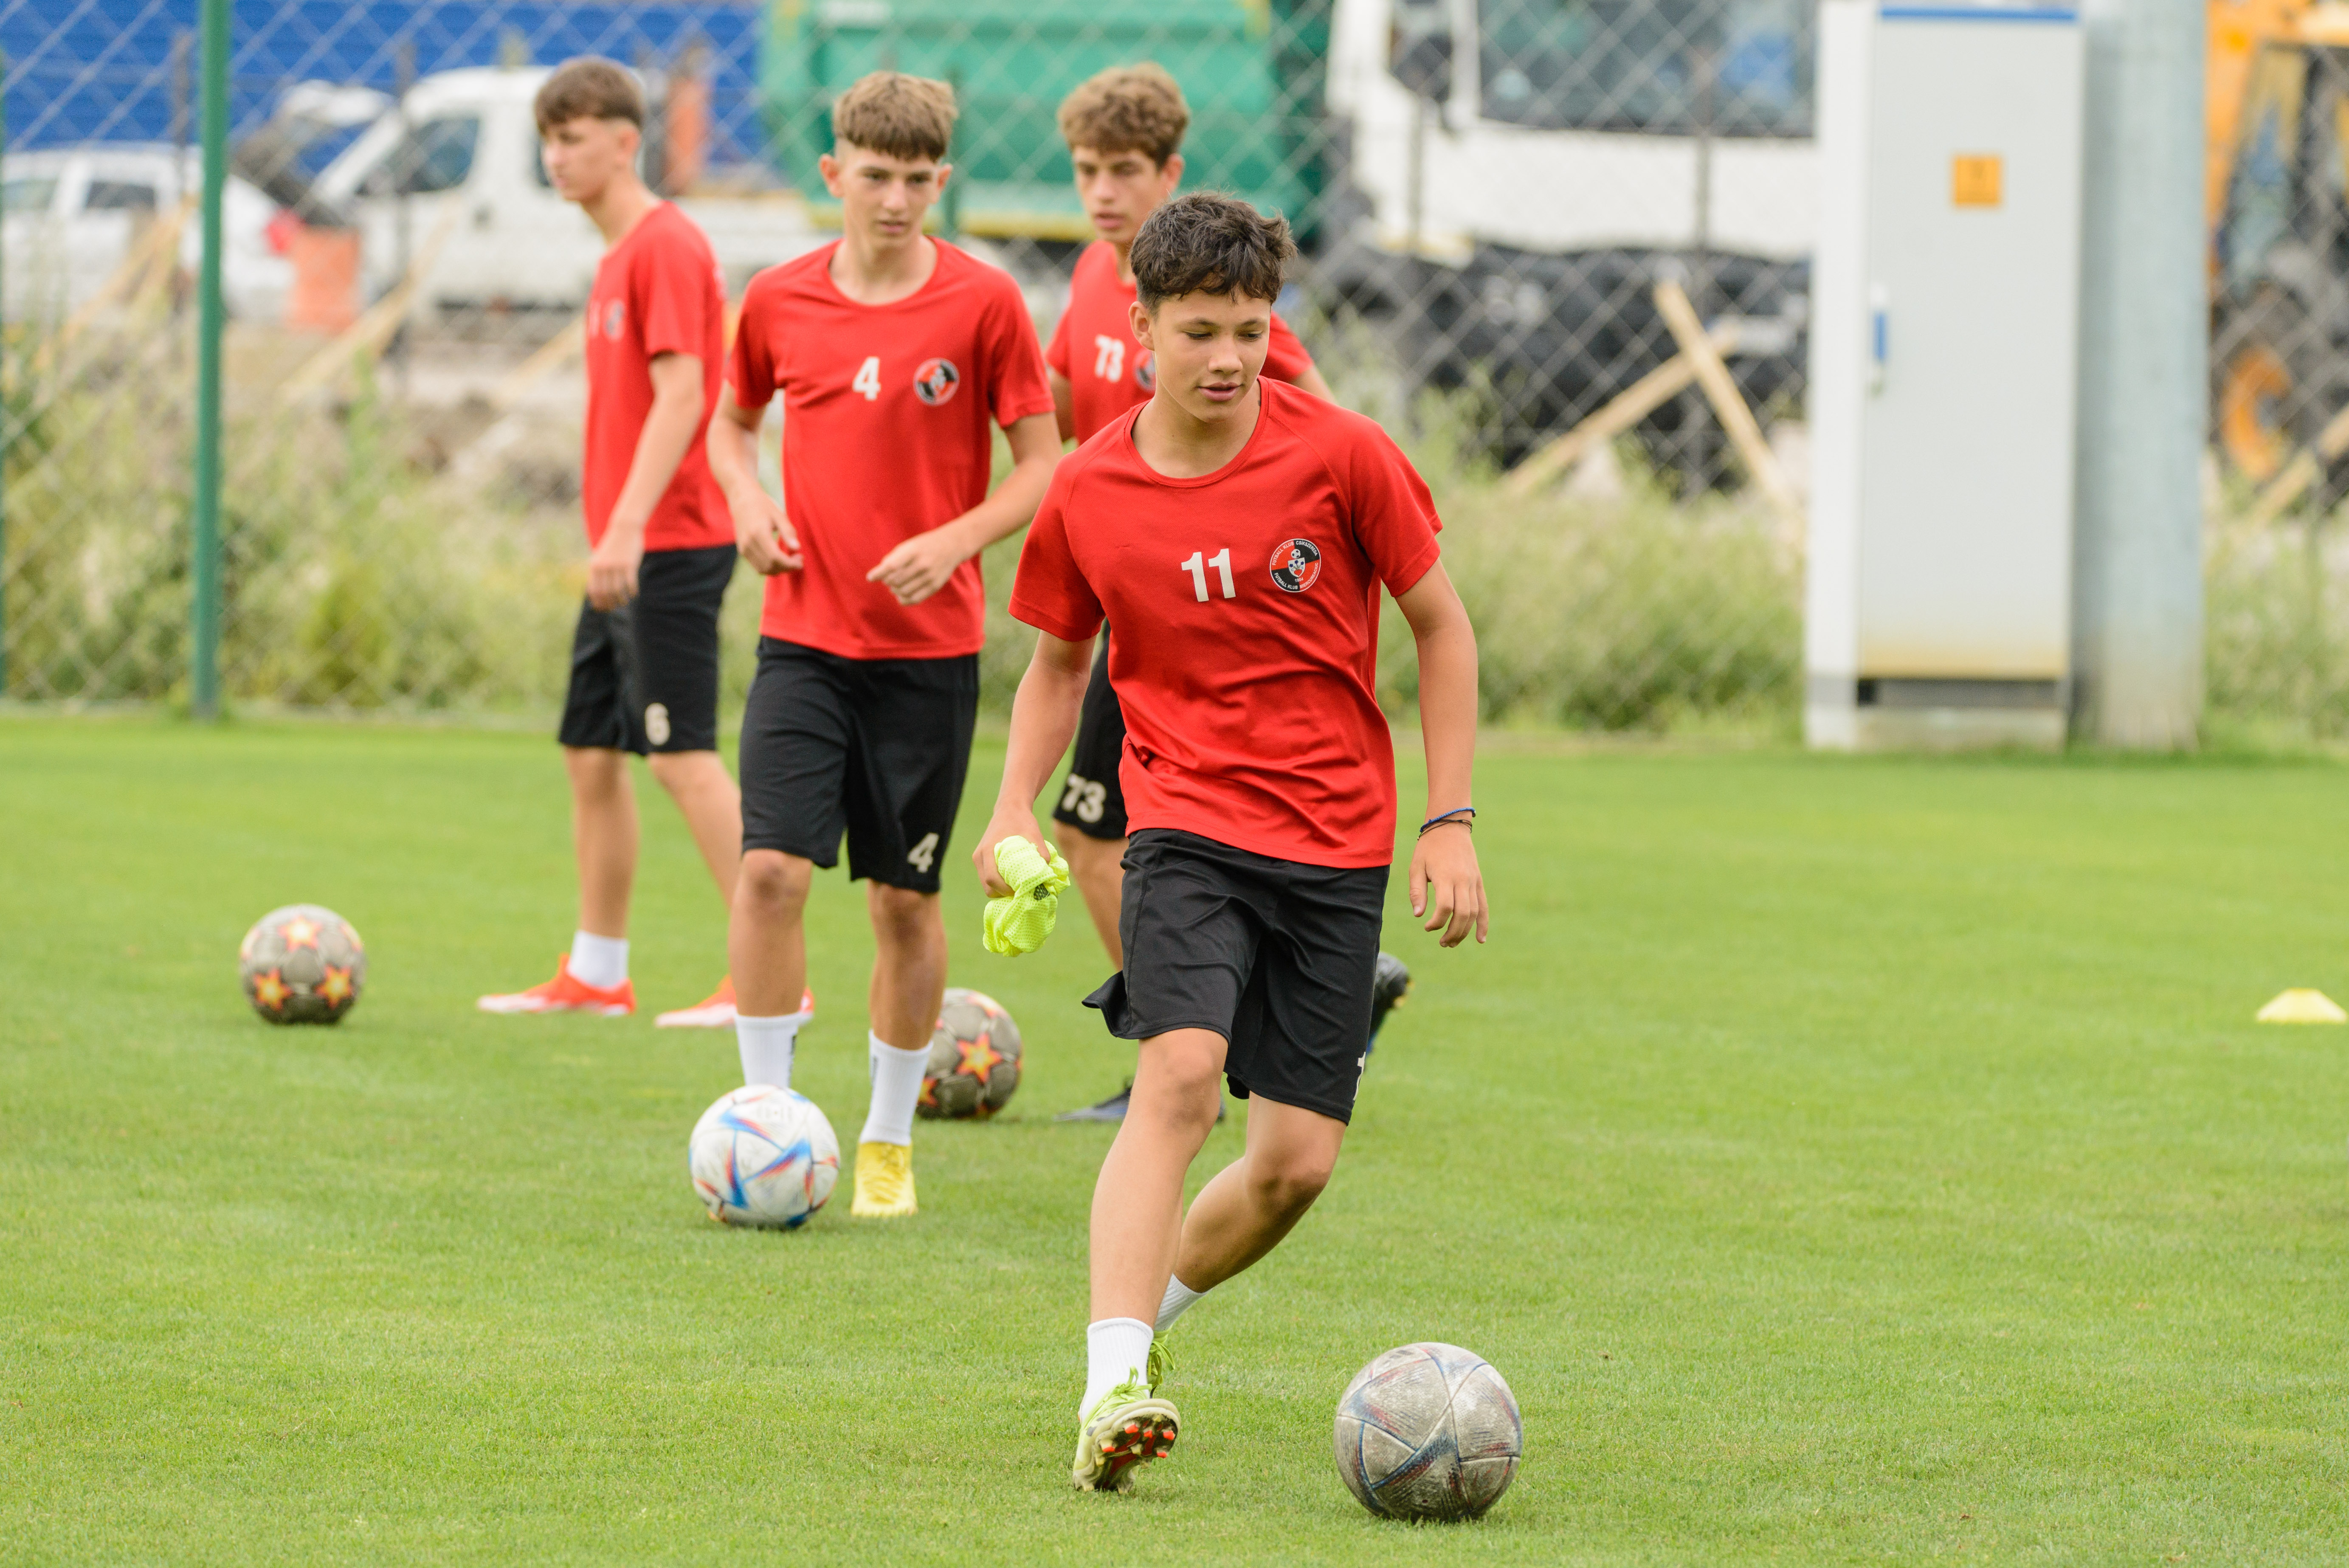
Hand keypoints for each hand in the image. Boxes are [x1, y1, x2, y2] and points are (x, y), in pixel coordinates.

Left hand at [586, 525, 644, 610]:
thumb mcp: (600, 557)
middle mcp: (604, 567)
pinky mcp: (629, 564)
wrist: (624, 528)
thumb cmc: (613, 545)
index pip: (594, 591)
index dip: (598, 602)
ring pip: (618, 590)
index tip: (603, 609)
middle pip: (606, 593)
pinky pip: (630, 583)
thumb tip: (595, 591)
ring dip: (621, 600)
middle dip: (610, 603)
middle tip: (615, 607)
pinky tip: (634, 593)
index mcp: (594, 566)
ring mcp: (616, 566)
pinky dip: (632, 591)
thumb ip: (597, 572)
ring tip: (625, 602)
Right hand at [729, 486, 801, 575]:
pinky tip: (780, 559)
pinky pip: (757, 566)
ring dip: (779, 569)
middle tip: (799, 559)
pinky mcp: (742, 550)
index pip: (775, 557)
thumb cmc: (763, 506)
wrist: (742, 500)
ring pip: (763, 569)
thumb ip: (788, 532)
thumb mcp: (779, 515)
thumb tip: (797, 548)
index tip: (801, 560)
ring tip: (790, 560)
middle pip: (770, 566)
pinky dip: (770, 567)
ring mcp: (743, 548)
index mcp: (758, 533)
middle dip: (787, 567)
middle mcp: (748, 543)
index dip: (790, 563)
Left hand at [867, 524, 970, 605]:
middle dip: (887, 582)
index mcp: (913, 551)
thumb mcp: (908, 545)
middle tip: (888, 579)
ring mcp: (930, 576)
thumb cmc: (923, 546)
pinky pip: (915, 599)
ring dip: (894, 590)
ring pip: (903, 592)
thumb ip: (892, 559)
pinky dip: (903, 600)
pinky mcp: (935, 586)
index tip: (869, 578)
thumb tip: (876, 577)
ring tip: (895, 586)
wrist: (951, 545)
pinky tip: (900, 595)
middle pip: (896, 581)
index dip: (878, 573)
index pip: (891, 566)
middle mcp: (922, 564)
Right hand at [971, 809, 1044, 896]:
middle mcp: (979, 857)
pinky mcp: (982, 860)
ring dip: (1001, 891)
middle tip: (1022, 893)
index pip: (991, 879)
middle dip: (1003, 895)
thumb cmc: (1021, 821)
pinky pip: (988, 878)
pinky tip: (1013, 880)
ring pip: (987, 885)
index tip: (1021, 891)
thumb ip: (1042, 853)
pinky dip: (999, 884)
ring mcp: (978, 859)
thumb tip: (1048, 876)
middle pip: (987, 887)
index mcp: (987, 851)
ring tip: (1019, 888)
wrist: (1009, 808)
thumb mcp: (1035, 834)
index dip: (1005, 890)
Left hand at [1408, 822, 1487, 947]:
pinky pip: (1484, 906)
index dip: (1437, 922)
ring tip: (1452, 942)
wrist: (1449, 826)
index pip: (1445, 907)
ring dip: (1464, 931)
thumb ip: (1417, 892)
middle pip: (1463, 914)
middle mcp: (1463, 880)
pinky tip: (1480, 939)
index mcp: (1445, 877)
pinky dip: (1483, 924)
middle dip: (1453, 933)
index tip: (1427, 927)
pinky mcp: (1478, 882)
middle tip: (1442, 942)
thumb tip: (1418, 915)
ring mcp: (1473, 882)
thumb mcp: (1416, 867)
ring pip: (1474, 913)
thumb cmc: (1428, 847)